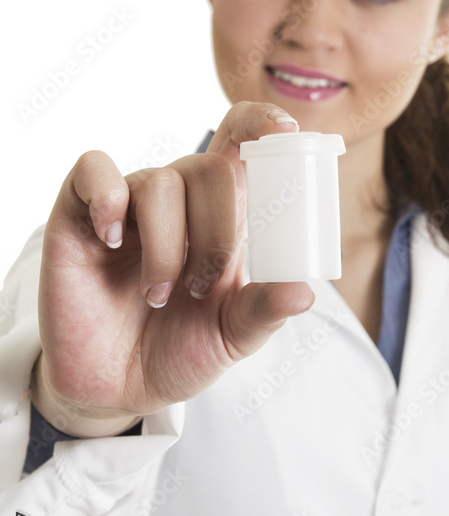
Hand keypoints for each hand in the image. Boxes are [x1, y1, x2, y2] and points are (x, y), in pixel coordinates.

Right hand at [32, 102, 314, 436]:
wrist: (118, 392)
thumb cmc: (179, 350)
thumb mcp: (233, 336)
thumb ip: (266, 310)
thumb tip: (305, 290)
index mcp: (221, 214)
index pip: (241, 142)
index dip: (262, 123)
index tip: (286, 131)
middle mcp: (176, 200)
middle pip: (209, 167)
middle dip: (217, 234)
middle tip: (200, 288)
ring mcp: (126, 205)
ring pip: (160, 183)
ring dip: (167, 248)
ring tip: (157, 296)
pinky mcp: (77, 216)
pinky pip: (93, 171)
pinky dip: (107, 198)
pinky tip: (113, 239)